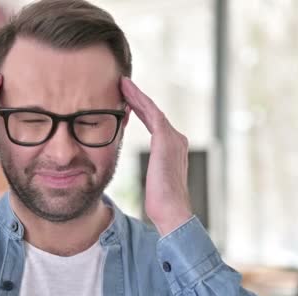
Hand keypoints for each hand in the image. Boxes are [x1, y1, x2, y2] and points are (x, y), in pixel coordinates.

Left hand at [120, 77, 192, 235]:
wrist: (171, 210)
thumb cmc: (160, 203)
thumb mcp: (152, 181)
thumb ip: (151, 169)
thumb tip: (144, 174)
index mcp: (172, 148)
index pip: (153, 122)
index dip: (139, 109)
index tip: (124, 100)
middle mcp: (176, 138)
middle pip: (152, 112)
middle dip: (137, 98)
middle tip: (121, 84)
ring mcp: (173, 137)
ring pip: (151, 108)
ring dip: (136, 95)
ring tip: (121, 83)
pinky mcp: (166, 138)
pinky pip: (150, 112)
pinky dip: (138, 99)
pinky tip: (126, 91)